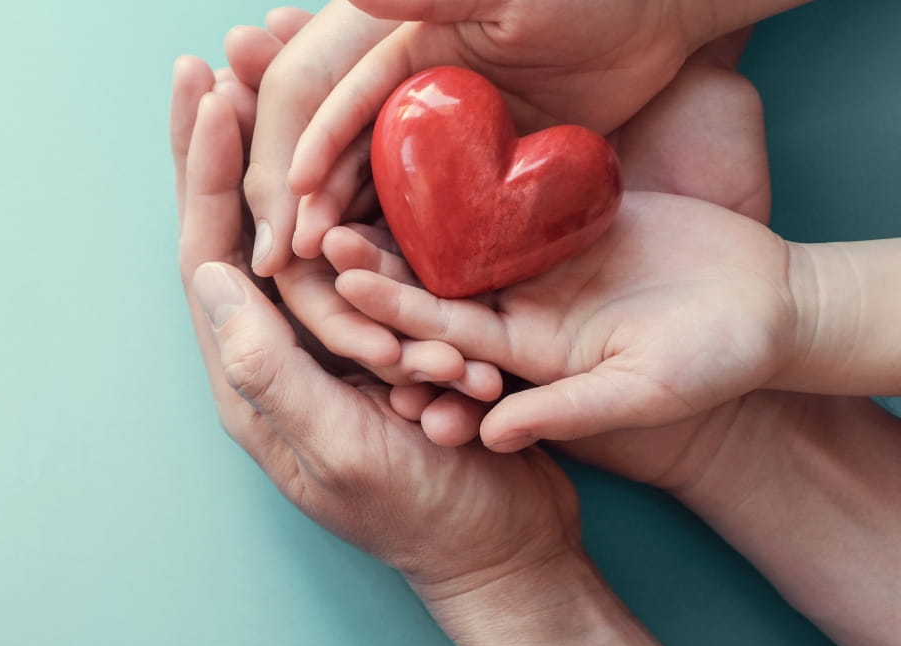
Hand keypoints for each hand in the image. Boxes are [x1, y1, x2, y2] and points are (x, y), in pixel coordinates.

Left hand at [173, 45, 659, 645]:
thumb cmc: (425, 517)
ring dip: (278, 151)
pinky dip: (342, 188)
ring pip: (290, 223)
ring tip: (271, 76)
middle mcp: (276, 349)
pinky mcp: (375, 332)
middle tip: (224, 56)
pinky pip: (348, 246)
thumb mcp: (343, 452)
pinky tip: (344, 135)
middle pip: (236, 224)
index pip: (209, 253)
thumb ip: (272, 375)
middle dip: (226, 141)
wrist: (501, 551)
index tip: (208, 89)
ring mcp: (324, 337)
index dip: (206, 170)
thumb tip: (209, 282)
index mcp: (252, 376)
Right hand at [245, 0, 799, 276]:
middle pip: (347, 168)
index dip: (309, 150)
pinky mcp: (491, 188)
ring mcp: (451, 153)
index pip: (335, 105)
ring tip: (349, 290)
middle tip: (296, 263)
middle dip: (319, 213)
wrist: (662, 13)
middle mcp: (413, 108)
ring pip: (389, 210)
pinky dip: (425, 269)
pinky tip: (413, 309)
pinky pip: (447, 234)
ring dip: (365, 253)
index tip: (289, 196)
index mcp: (399, 55)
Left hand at [306, 31, 772, 457]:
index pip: (441, 333)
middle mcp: (512, 309)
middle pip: (433, 281)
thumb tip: (494, 436)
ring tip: (354, 180)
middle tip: (322, 230)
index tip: (343, 283)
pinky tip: (424, 146)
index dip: (392, 308)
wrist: (766, 311)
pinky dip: (466, 175)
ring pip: (457, 234)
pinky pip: (503, 193)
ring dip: (408, 214)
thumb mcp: (642, 392)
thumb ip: (567, 410)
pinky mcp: (557, 219)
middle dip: (379, 261)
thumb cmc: (715, 363)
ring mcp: (532, 262)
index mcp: (519, 355)